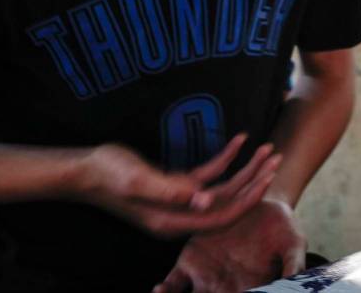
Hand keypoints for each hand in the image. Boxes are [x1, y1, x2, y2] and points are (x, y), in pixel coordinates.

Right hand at [77, 134, 280, 237]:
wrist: (85, 169)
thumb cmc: (107, 174)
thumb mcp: (138, 180)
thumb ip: (171, 192)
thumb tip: (205, 203)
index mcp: (172, 222)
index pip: (221, 217)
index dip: (246, 199)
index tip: (266, 178)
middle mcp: (179, 215)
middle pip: (227, 202)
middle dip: (253, 181)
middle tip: (276, 157)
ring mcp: (179, 201)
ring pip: (222, 188)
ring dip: (244, 169)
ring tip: (266, 148)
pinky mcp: (176, 186)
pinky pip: (208, 175)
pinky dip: (225, 158)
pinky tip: (240, 139)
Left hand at [153, 198, 306, 292]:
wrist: (260, 201)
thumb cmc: (282, 228)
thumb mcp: (293, 243)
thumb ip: (293, 264)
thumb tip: (295, 281)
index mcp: (250, 289)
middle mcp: (225, 288)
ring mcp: (205, 278)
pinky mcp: (189, 262)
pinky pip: (174, 282)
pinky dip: (166, 289)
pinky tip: (159, 291)